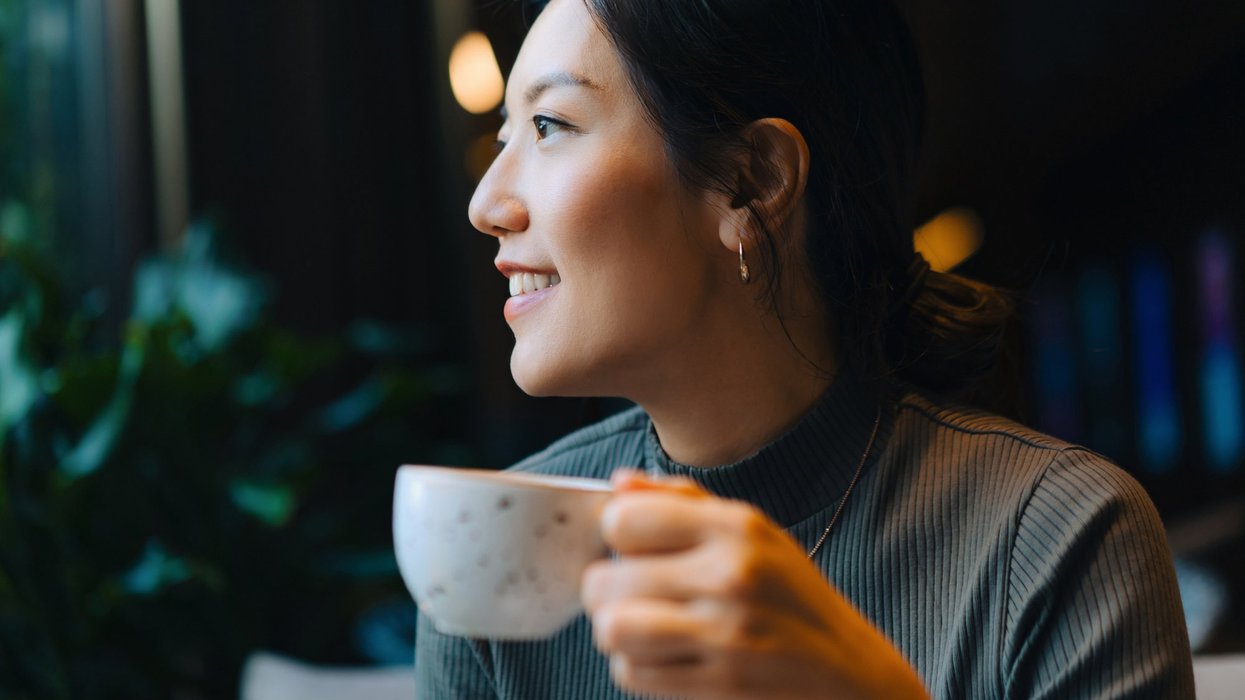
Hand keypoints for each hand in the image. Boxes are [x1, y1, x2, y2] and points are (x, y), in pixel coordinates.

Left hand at [582, 470, 928, 699]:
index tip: (634, 546)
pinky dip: (637, 666)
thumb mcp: (755, 534)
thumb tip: (619, 483)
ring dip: (616, 630)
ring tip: (641, 625)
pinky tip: (665, 656)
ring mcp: (724, 634)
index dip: (617, 533)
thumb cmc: (793, 597)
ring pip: (611, 628)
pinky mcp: (717, 684)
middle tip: (632, 594)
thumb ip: (684, 502)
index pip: (623, 519)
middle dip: (607, 589)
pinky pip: (631, 672)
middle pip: (606, 579)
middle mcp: (731, 575)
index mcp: (738, 527)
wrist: (851, 674)